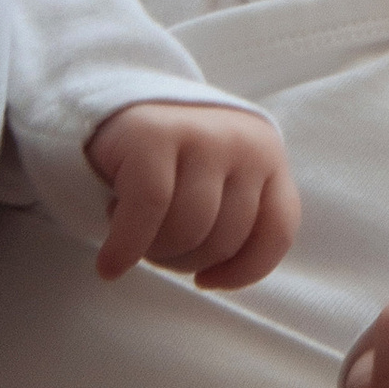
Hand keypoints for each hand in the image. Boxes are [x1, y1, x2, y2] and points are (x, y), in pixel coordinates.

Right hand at [85, 101, 297, 288]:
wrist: (113, 107)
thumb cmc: (171, 163)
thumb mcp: (219, 184)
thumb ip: (237, 218)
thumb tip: (221, 276)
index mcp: (268, 157)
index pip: (278, 230)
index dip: (245, 270)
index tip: (207, 280)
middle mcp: (244, 142)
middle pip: (225, 240)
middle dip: (184, 260)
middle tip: (155, 244)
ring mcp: (201, 135)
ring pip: (188, 230)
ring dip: (155, 253)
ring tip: (136, 236)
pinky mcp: (153, 136)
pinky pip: (147, 211)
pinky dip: (125, 247)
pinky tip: (110, 264)